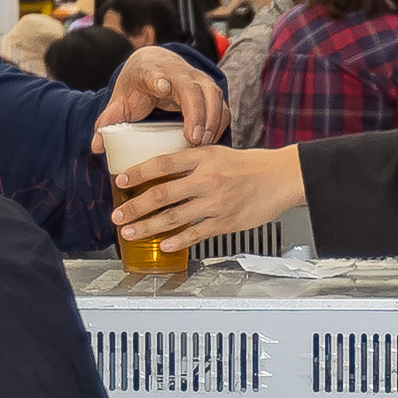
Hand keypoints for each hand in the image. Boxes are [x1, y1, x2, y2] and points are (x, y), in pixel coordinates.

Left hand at [94, 46, 229, 147]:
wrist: (155, 63)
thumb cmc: (137, 84)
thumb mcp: (121, 100)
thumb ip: (108, 121)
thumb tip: (95, 146)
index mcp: (151, 71)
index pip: (156, 73)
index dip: (160, 79)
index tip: (163, 87)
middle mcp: (178, 72)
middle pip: (191, 87)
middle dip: (195, 111)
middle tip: (194, 138)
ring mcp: (197, 79)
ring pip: (212, 94)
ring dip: (212, 119)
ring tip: (205, 143)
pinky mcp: (210, 89)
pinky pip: (221, 104)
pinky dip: (220, 121)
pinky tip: (215, 140)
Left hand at [112, 145, 304, 250]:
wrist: (280, 178)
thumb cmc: (249, 165)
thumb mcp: (217, 152)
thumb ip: (191, 161)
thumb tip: (161, 170)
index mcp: (203, 157)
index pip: (163, 163)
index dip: (139, 172)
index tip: (120, 180)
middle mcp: (207, 179)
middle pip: (162, 194)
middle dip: (135, 206)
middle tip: (117, 216)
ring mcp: (216, 202)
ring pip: (174, 217)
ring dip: (148, 227)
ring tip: (130, 233)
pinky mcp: (225, 221)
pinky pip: (196, 233)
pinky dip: (178, 240)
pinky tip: (164, 245)